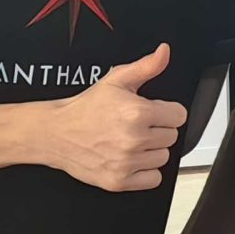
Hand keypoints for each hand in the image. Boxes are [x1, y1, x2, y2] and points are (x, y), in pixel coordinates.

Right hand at [49, 44, 185, 191]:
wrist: (55, 133)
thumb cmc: (85, 108)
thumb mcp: (116, 80)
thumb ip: (146, 66)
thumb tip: (164, 52)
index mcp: (137, 113)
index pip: (179, 115)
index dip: (166, 111)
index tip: (153, 111)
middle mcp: (133, 139)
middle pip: (172, 136)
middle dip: (158, 129)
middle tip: (137, 125)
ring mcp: (126, 162)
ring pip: (163, 157)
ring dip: (152, 150)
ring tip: (131, 141)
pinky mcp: (119, 181)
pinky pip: (154, 179)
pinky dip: (145, 171)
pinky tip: (131, 158)